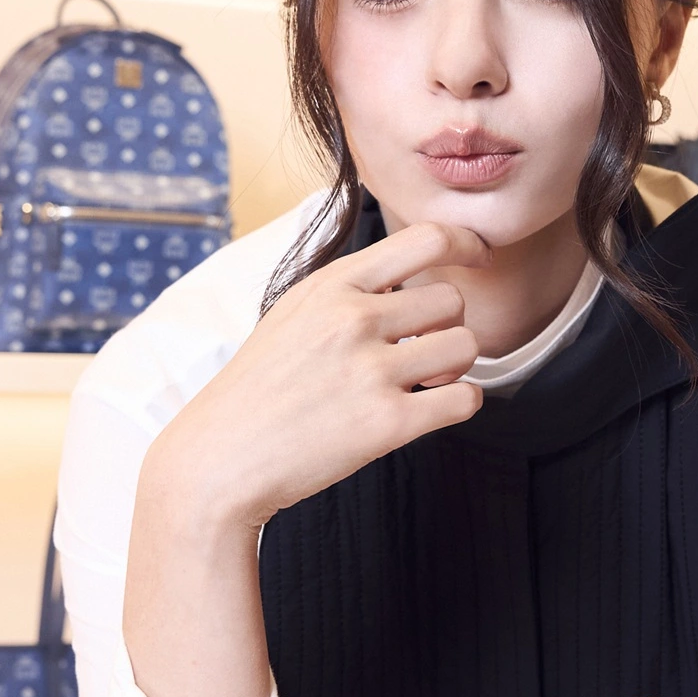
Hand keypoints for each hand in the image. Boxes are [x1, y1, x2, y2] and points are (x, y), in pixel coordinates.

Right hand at [142, 220, 488, 534]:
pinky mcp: (387, 424)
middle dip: (447, 326)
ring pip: (466, 347)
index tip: (478, 256)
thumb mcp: (293, 314)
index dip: (466, 242)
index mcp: (331, 285)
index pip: (426, 238)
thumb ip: (348, 290)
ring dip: (455, 367)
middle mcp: (353, 319)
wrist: (219, 458)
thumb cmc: (258, 390)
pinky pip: (465, 400)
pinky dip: (460, 404)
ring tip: (423, 383)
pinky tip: (433, 410)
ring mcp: (371, 371)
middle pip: (452, 299)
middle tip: (423, 353)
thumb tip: (410, 274)